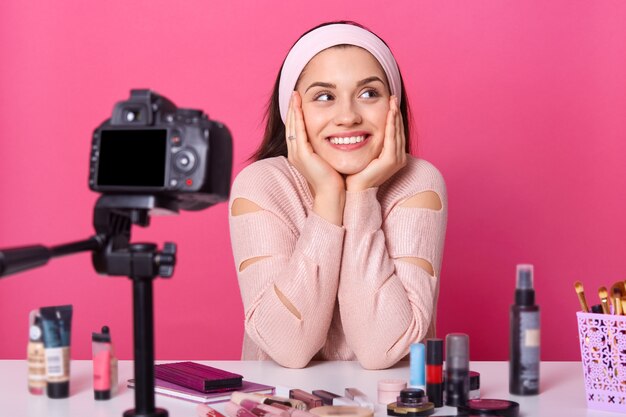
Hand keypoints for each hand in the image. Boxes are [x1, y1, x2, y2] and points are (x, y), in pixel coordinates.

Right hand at [286, 92, 345, 224]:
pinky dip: (298, 118)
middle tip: (294, 93)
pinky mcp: (301, 155)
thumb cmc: (334, 178)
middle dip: (292, 108)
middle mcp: (294, 153)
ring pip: (292, 126)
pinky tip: (299, 107)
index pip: (295, 129)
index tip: (299, 100)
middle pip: (290, 125)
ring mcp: (296, 154)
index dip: (296, 114)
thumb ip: (326, 147)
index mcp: (299, 154)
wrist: (333, 194)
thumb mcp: (327, 158)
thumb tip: (335, 136)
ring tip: (295, 95)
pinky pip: (298, 132)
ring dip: (293, 109)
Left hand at [345, 96, 406, 191]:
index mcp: (394, 156)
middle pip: (398, 130)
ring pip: (396, 132)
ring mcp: (397, 160)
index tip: (389, 102)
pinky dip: (391, 125)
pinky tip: (389, 114)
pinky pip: (391, 138)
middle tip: (392, 96)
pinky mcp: (390, 161)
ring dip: (394, 116)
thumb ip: (369, 142)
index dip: (393, 117)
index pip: (395, 132)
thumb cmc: (356, 172)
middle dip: (395, 113)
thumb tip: (362, 127)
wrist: (354, 189)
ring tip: (392, 101)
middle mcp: (399, 158)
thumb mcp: (365, 153)